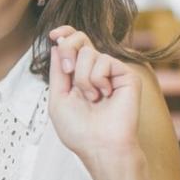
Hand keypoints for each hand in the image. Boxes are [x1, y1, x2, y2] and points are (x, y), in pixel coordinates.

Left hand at [47, 26, 141, 169]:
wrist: (99, 145)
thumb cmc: (78, 129)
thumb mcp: (57, 98)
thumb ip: (57, 71)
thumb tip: (57, 44)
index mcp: (78, 75)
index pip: (74, 44)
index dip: (65, 33)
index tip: (53, 35)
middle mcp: (95, 70)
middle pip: (80, 39)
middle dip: (68, 50)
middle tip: (68, 71)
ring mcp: (111, 72)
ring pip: (89, 52)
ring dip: (83, 78)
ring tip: (91, 98)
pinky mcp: (126, 75)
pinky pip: (104, 61)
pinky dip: (97, 79)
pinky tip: (105, 95)